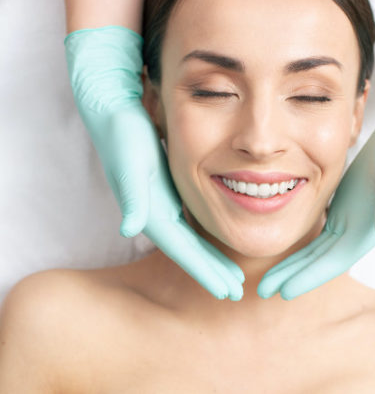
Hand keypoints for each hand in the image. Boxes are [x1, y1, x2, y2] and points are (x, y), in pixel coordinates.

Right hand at [65, 26, 243, 299]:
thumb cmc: (124, 132)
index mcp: (149, 210)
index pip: (183, 249)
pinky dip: (203, 238)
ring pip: (190, 240)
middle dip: (211, 272)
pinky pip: (188, 223)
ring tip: (231, 275)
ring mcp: (159, 203)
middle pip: (189, 251)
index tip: (228, 290)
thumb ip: (131, 194)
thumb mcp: (130, 159)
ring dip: (209, 259)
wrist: (113, 110)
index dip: (204, 271)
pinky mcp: (164, 192)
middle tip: (236, 292)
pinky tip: (215, 242)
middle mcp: (154, 212)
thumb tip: (128, 228)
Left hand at [257, 47, 374, 299]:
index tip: (281, 292)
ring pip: (314, 251)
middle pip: (317, 263)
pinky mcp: (340, 209)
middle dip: (291, 277)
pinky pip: (316, 235)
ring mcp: (346, 223)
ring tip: (269, 278)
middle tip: (263, 291)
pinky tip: (286, 250)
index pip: (330, 263)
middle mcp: (354, 234)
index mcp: (364, 233)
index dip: (306, 278)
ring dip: (293, 265)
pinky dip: (301, 246)